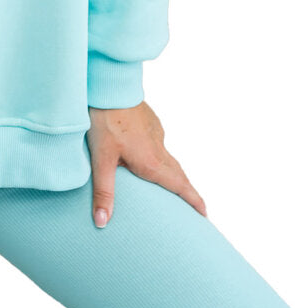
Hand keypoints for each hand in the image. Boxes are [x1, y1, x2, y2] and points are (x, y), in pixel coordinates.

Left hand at [87, 101, 206, 227]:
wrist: (109, 84)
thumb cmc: (104, 120)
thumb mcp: (102, 159)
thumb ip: (103, 192)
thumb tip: (101, 222)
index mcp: (152, 161)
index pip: (179, 186)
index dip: (193, 201)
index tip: (205, 214)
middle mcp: (159, 147)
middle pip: (178, 174)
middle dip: (186, 191)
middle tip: (194, 207)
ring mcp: (155, 132)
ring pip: (168, 157)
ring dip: (173, 173)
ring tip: (169, 186)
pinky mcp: (149, 121)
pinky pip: (158, 143)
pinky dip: (159, 155)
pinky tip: (146, 155)